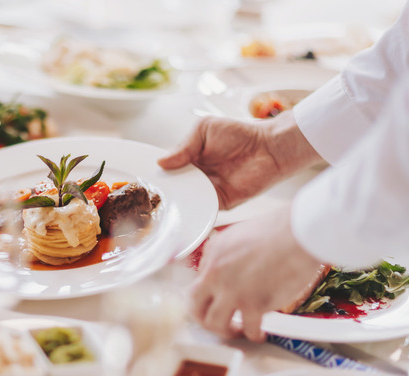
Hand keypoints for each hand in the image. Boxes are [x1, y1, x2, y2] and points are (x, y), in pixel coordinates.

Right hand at [158, 112, 321, 209]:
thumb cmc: (239, 133)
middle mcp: (195, 176)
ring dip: (174, 203)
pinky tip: (180, 212)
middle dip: (160, 192)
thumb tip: (161, 163)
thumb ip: (183, 146)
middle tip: (143, 197)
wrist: (270, 147)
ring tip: (157, 206)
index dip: (154, 174)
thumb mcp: (204, 129)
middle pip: (172, 188)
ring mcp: (206, 191)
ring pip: (184, 201)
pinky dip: (192, 211)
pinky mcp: (220, 203)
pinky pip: (202, 209)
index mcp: (188, 158)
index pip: (166, 169)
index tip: (138, 179)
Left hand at [190, 207, 323, 340]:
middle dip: (204, 318)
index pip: (199, 281)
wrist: (298, 234)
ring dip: (225, 331)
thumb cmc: (278, 230)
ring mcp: (232, 291)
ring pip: (213, 322)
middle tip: (217, 322)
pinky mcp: (253, 304)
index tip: (218, 300)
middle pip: (195, 305)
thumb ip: (228, 253)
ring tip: (237, 331)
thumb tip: (230, 269)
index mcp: (213, 254)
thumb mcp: (239, 234)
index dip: (210, 294)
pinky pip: (248, 329)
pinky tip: (259, 333)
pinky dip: (254, 335)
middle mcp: (216, 274)